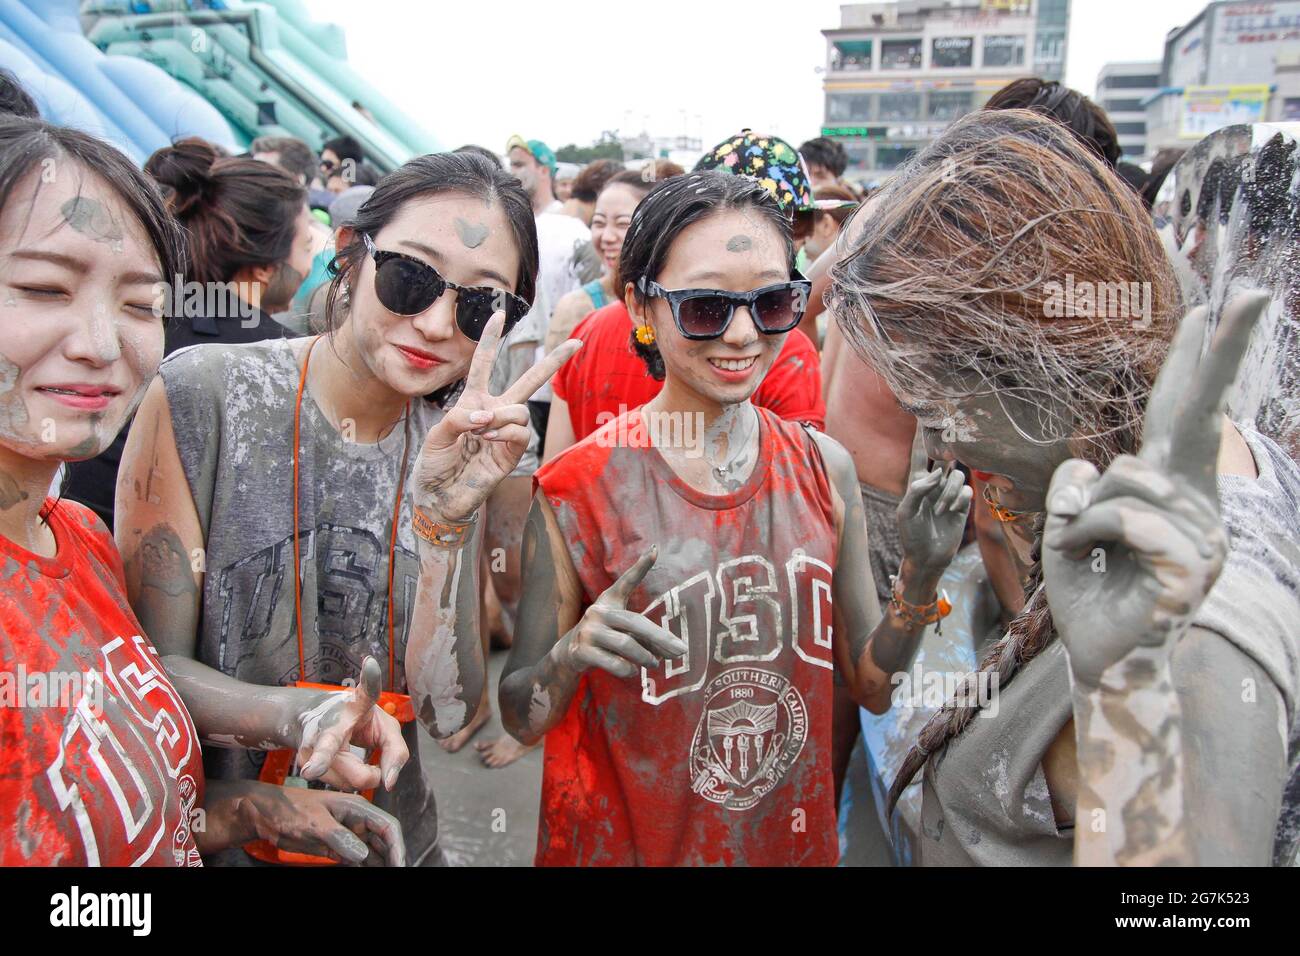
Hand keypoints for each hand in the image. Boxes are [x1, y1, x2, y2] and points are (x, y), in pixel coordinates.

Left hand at [237, 782, 405, 866]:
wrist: (265, 814)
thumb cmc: (289, 810)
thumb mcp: (314, 822)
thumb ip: (339, 837)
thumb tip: (363, 855)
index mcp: (357, 808)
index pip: (387, 826)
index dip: (397, 847)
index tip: (400, 866)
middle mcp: (357, 821)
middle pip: (383, 841)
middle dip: (392, 858)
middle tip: (397, 874)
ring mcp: (347, 834)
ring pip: (372, 852)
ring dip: (380, 864)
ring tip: (388, 874)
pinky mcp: (336, 847)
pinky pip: (357, 860)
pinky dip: (364, 868)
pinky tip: (368, 874)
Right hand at [293, 656, 408, 791]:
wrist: (315, 719)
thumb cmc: (358, 720)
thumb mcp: (384, 728)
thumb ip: (395, 752)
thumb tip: (389, 783)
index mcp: (355, 703)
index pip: (365, 693)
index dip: (370, 680)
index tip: (370, 663)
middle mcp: (328, 720)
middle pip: (332, 750)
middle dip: (344, 768)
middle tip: (326, 772)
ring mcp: (311, 742)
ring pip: (344, 778)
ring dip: (360, 777)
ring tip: (359, 757)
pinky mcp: (304, 760)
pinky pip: (338, 784)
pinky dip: (349, 780)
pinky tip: (347, 763)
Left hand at [413, 311, 580, 521]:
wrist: (439, 497)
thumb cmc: (434, 465)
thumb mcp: (437, 434)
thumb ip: (459, 418)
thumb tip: (486, 415)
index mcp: (472, 401)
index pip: (484, 364)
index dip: (490, 339)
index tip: (499, 313)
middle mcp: (494, 412)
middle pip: (529, 381)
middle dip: (553, 362)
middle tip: (577, 343)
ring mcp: (506, 432)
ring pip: (522, 409)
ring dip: (502, 415)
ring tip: (483, 431)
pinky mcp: (513, 453)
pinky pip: (522, 432)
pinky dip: (506, 432)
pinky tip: (490, 440)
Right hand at [555, 547, 687, 678]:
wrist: (570, 654)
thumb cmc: (606, 637)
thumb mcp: (622, 628)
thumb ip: (644, 635)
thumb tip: (673, 650)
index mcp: (609, 600)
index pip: (626, 581)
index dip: (640, 566)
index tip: (655, 550)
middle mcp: (598, 612)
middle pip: (635, 623)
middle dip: (661, 638)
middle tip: (681, 651)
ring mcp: (588, 631)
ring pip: (626, 644)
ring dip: (645, 657)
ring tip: (654, 663)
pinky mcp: (581, 651)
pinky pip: (613, 663)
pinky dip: (627, 669)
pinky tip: (632, 671)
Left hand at [896, 426, 971, 575]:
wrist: (928, 557)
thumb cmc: (911, 535)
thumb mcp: (906, 512)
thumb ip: (917, 490)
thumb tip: (936, 474)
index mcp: (917, 481)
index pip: (921, 452)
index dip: (924, 434)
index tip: (926, 414)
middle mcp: (935, 483)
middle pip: (945, 457)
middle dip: (948, 451)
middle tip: (950, 447)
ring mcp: (949, 492)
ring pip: (957, 477)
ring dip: (949, 493)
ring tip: (940, 511)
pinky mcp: (962, 504)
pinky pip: (967, 492)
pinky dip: (959, 501)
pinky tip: (951, 513)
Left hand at [1043, 293, 1267, 688]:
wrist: (1101, 656)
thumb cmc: (1089, 590)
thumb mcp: (1069, 525)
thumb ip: (1076, 485)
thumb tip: (1089, 462)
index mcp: (1170, 490)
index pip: (1183, 417)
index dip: (1195, 365)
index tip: (1214, 310)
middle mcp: (1196, 503)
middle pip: (1203, 417)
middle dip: (1225, 352)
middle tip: (1251, 292)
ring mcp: (1202, 534)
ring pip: (1126, 477)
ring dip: (1082, 512)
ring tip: (1084, 550)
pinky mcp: (1192, 564)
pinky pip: (1125, 517)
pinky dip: (1088, 533)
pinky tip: (1091, 560)